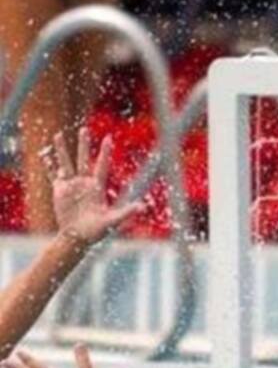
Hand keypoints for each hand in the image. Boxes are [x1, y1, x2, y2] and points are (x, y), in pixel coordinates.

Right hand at [44, 128, 141, 245]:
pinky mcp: (59, 191)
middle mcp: (84, 183)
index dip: (104, 152)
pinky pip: (52, 175)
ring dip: (61, 150)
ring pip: (66, 163)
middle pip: (83, 159)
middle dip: (83, 144)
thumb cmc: (96, 231)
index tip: (108, 137)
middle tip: (84, 129)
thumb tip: (143, 206)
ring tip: (58, 135)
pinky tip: (45, 155)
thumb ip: (126, 212)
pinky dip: (48, 166)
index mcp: (96, 187)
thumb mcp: (112, 221)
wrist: (78, 238)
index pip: (101, 165)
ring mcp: (71, 186)